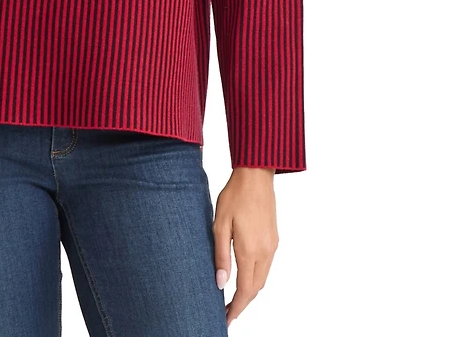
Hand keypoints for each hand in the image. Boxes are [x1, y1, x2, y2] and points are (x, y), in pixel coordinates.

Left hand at [213, 167, 277, 325]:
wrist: (256, 176)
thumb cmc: (234, 196)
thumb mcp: (220, 224)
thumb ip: (221, 255)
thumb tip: (220, 283)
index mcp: (250, 250)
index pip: (245, 290)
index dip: (236, 308)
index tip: (226, 319)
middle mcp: (265, 252)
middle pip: (256, 288)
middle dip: (242, 304)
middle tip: (227, 312)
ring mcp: (272, 246)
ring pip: (262, 279)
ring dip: (250, 291)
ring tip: (233, 298)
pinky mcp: (274, 239)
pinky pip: (266, 266)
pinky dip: (256, 278)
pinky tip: (245, 276)